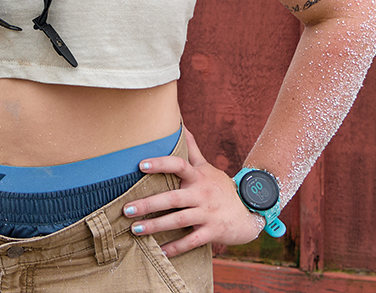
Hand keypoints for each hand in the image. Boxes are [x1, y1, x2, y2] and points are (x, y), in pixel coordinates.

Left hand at [121, 131, 264, 254]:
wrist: (250, 211)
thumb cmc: (220, 188)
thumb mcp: (207, 168)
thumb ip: (191, 149)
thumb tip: (180, 124)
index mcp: (198, 177)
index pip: (179, 165)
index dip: (161, 164)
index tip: (141, 165)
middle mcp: (202, 194)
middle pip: (173, 198)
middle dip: (148, 204)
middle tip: (126, 209)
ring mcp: (208, 214)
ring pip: (179, 220)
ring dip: (156, 226)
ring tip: (135, 229)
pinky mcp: (212, 232)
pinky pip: (192, 241)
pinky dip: (176, 248)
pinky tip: (160, 252)